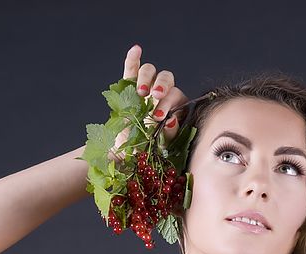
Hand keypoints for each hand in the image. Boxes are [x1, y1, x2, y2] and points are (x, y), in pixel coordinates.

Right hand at [112, 44, 189, 159]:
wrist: (129, 153)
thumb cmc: (149, 149)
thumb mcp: (160, 147)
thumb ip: (168, 135)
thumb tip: (171, 120)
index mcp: (175, 107)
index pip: (176, 98)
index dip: (169, 105)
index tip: (160, 117)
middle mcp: (162, 93)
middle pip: (167, 79)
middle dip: (162, 86)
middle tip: (155, 97)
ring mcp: (146, 87)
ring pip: (151, 72)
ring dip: (147, 78)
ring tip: (141, 91)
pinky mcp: (129, 85)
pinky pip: (131, 69)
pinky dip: (133, 59)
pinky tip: (135, 50)